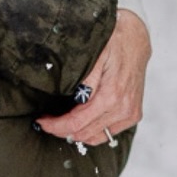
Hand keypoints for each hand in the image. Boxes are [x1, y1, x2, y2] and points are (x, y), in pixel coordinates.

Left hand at [36, 9, 150, 145]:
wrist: (136, 38)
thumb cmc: (113, 42)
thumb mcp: (94, 55)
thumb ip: (84, 80)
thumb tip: (73, 99)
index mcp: (112, 96)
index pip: (77, 123)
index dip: (56, 126)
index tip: (41, 122)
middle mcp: (123, 109)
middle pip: (84, 133)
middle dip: (61, 130)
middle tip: (46, 122)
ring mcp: (129, 114)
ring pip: (95, 137)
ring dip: (75, 133)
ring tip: (59, 122)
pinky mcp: (132, 115)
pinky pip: (107, 133)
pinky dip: (90, 131)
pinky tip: (78, 122)